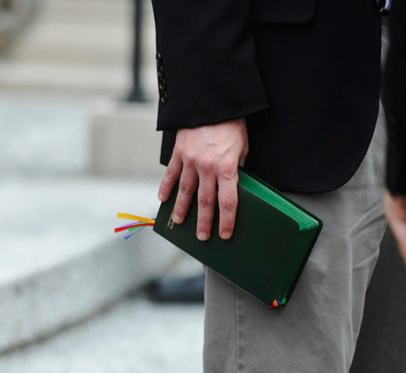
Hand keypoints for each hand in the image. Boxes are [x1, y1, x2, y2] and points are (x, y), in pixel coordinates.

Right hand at [158, 119, 248, 240]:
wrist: (212, 101)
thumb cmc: (231, 123)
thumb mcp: (242, 146)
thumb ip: (238, 167)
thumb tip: (234, 184)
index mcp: (227, 167)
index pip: (228, 201)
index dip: (227, 220)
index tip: (225, 234)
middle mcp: (207, 167)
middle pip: (205, 202)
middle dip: (204, 222)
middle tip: (203, 237)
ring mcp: (190, 161)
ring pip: (185, 191)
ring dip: (182, 209)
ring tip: (179, 222)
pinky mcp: (179, 152)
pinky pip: (171, 174)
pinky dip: (166, 187)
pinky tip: (163, 199)